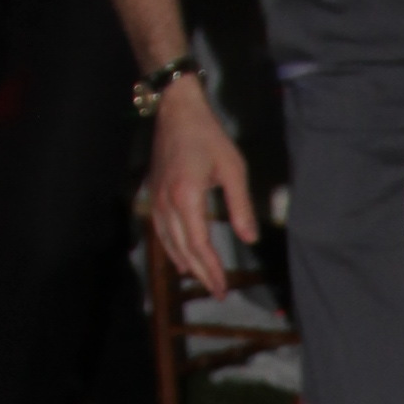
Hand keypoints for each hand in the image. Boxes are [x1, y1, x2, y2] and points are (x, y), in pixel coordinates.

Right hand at [148, 67, 255, 299]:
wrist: (176, 112)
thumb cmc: (208, 136)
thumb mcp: (233, 169)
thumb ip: (241, 206)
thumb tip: (250, 238)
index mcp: (187, 197)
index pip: (199, 244)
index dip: (211, 269)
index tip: (223, 287)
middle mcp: (167, 203)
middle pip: (183, 249)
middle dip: (201, 273)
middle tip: (217, 291)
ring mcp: (156, 200)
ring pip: (168, 243)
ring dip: (185, 264)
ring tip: (202, 279)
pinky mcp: (154, 195)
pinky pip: (161, 231)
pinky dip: (171, 248)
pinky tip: (181, 257)